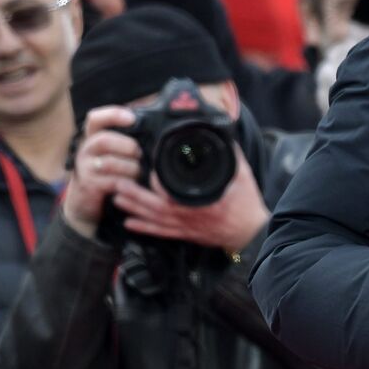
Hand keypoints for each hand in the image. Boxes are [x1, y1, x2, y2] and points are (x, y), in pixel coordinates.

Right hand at [62, 106, 143, 237]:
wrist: (87, 202)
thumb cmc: (109, 173)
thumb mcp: (116, 154)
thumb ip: (128, 140)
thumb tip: (157, 128)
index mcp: (94, 137)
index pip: (96, 119)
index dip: (113, 115)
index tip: (133, 118)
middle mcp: (86, 150)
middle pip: (103, 140)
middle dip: (127, 146)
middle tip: (139, 154)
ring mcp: (85, 168)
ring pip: (110, 162)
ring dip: (131, 168)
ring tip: (139, 172)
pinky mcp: (89, 186)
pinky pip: (113, 181)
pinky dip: (129, 183)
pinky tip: (136, 184)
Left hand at [110, 144, 267, 252]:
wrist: (251, 232)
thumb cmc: (247, 204)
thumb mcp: (242, 175)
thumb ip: (231, 155)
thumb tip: (223, 134)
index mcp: (202, 200)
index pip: (173, 192)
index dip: (157, 182)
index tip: (148, 170)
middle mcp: (189, 215)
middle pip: (155, 206)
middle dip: (135, 195)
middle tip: (118, 183)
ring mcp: (186, 226)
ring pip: (154, 219)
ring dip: (134, 209)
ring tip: (117, 198)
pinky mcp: (186, 234)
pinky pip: (160, 232)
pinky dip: (144, 228)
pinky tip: (130, 223)